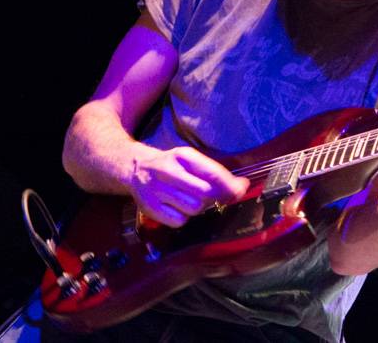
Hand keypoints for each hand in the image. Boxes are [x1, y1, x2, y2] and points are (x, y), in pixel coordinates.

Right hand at [128, 146, 248, 227]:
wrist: (135, 168)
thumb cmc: (172, 165)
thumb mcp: (191, 161)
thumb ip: (215, 172)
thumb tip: (242, 186)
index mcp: (182, 156)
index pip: (212, 173)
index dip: (230, 185)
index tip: (241, 189)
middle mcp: (168, 171)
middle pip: (205, 194)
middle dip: (213, 198)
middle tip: (211, 196)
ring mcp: (157, 191)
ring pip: (193, 209)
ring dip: (198, 208)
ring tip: (191, 200)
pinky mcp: (150, 208)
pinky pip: (179, 221)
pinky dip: (183, 218)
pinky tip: (177, 208)